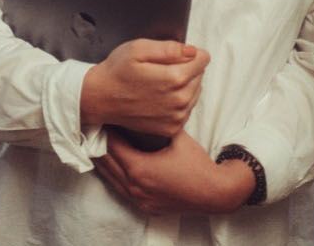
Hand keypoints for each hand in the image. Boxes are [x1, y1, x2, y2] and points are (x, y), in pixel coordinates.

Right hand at [81, 39, 208, 136]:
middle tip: (162, 68)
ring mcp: (176, 117)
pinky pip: (186, 109)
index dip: (191, 53)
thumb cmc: (117, 71)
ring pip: (195, 93)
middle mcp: (179, 101)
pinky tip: (160, 97)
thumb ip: (169, 48)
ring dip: (184, 85)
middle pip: (200, 76)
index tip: (176, 54)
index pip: (203, 60)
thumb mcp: (138, 48)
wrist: (100, 99)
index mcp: (174, 79)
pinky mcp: (172, 128)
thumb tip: (192, 51)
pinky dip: (178, 102)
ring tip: (159, 82)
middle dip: (187, 69)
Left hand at [93, 130, 254, 215]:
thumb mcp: (176, 137)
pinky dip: (116, 176)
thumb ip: (157, 123)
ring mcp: (139, 199)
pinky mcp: (145, 207)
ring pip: (110, 179)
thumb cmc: (197, 164)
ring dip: (105, 161)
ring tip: (102, 144)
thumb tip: (146, 106)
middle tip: (98, 128)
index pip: (111, 146)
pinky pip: (121, 190)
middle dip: (100, 144)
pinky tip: (117, 164)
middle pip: (105, 163)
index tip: (103, 117)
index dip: (105, 130)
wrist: (215, 192)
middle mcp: (134, 187)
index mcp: (139, 169)